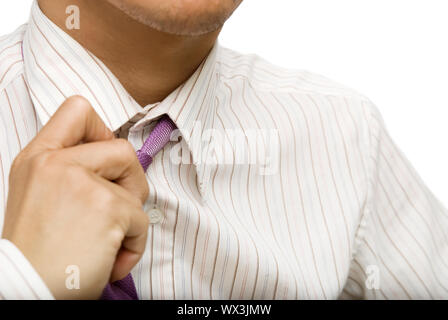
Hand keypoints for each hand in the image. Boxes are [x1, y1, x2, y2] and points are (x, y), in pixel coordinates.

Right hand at [2, 96, 148, 298]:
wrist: (26, 292)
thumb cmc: (39, 253)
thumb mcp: (39, 196)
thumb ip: (70, 170)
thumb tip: (115, 163)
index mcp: (38, 158)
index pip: (77, 109)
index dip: (102, 130)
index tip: (105, 159)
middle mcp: (55, 164)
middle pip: (122, 147)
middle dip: (131, 181)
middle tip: (114, 210)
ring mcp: (81, 183)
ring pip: (138, 181)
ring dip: (132, 214)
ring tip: (108, 238)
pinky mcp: (106, 207)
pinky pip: (142, 219)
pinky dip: (134, 244)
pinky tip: (110, 259)